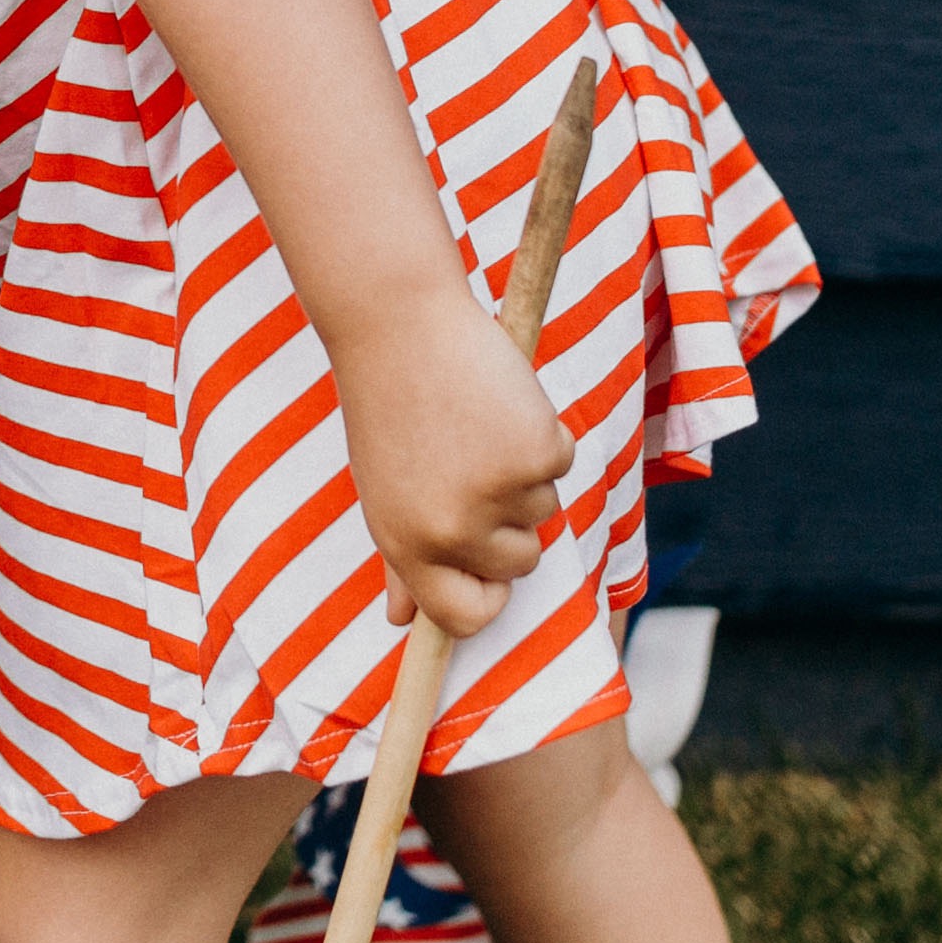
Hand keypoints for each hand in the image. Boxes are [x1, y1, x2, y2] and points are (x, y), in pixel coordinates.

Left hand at [321, 278, 575, 642]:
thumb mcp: (381, 489)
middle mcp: (451, 531)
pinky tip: (499, 399)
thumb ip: (401, 560)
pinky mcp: (537, 453)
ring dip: (523, 470)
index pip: (463, 617)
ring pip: (544, 509)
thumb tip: (402, 622)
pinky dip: (542, 431)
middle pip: (518, 563)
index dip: (487, 595)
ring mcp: (497, 495)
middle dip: (510, 521)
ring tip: (476, 422)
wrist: (396, 320)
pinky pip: (560, 460)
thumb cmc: (387, 403)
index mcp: (406, 546)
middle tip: (471, 460)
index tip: (489, 564)